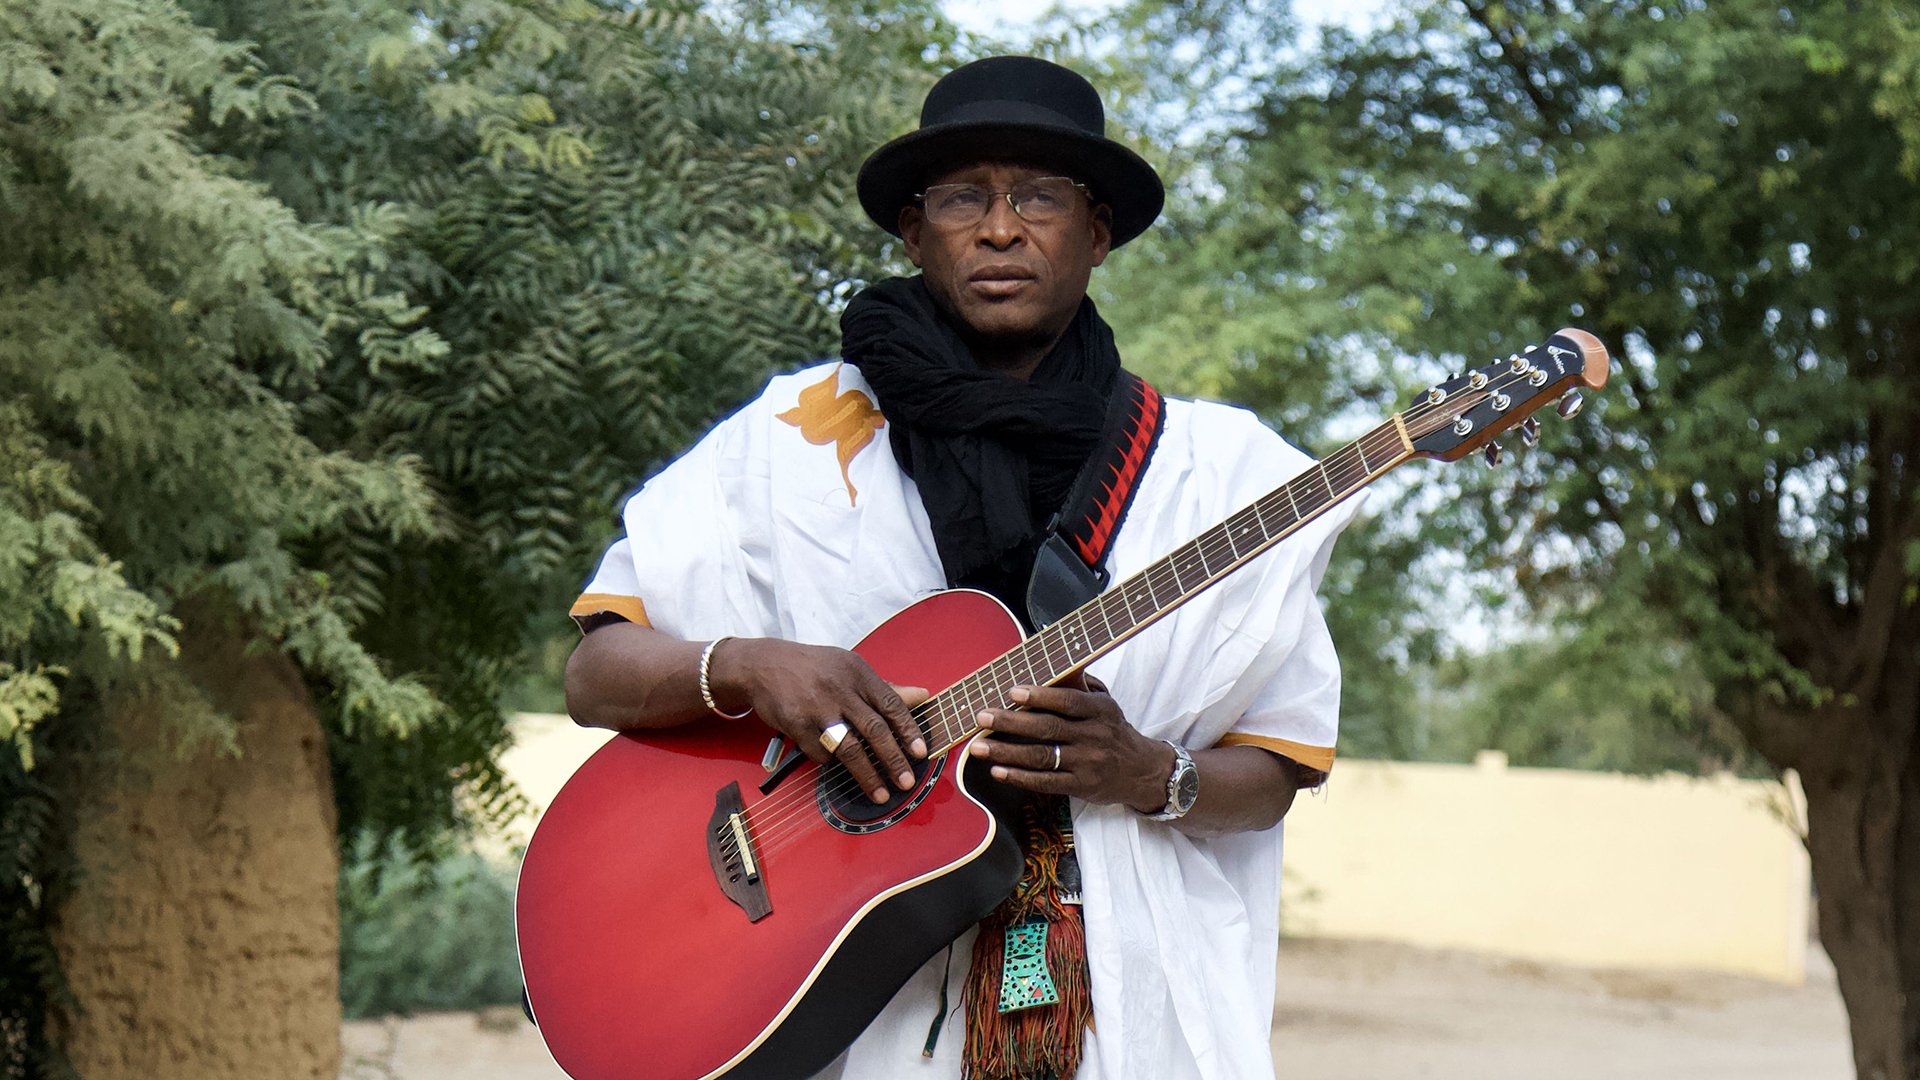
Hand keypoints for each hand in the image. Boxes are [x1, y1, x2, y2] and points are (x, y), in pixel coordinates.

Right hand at [708, 637, 928, 803]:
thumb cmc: (815, 668)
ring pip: (849, 748)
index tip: (921, 752)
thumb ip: (885, 687)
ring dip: (867, 775)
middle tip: (907, 781)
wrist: (764, 664)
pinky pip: (821, 753)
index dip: (908, 730)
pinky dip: (831, 762)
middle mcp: (839, 689)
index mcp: (858, 673)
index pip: (890, 704)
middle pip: (874, 729)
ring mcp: (817, 708)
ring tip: (881, 793)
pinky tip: (837, 765)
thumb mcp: (850, 668)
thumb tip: (922, 696)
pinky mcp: (797, 724)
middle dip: (893, 759)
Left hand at [967, 679, 1172, 811]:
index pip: (1068, 702)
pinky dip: (1019, 777)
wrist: (1141, 771)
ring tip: (979, 747)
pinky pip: (1046, 783)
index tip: (1012, 692)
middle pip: (1048, 729)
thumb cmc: (1112, 730)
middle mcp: (1094, 736)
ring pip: (1041, 757)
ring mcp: (1088, 764)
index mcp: (1100, 710)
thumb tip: (1052, 661)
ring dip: (1006, 752)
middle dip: (1010, 722)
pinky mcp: (1081, 787)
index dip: (1040, 697)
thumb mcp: (1104, 702)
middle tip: (982, 717)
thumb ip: (1079, 684)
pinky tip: (998, 771)